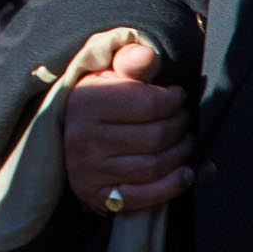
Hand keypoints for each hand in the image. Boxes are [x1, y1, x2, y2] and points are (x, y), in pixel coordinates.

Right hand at [63, 41, 193, 212]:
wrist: (66, 138)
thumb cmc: (98, 102)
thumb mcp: (107, 74)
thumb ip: (130, 61)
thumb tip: (149, 55)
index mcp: (86, 102)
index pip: (149, 103)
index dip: (173, 100)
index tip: (178, 96)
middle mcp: (83, 137)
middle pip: (156, 136)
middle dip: (181, 127)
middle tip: (185, 120)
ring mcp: (89, 169)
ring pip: (154, 166)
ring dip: (181, 155)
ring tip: (186, 142)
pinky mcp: (98, 194)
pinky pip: (144, 196)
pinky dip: (172, 186)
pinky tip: (185, 172)